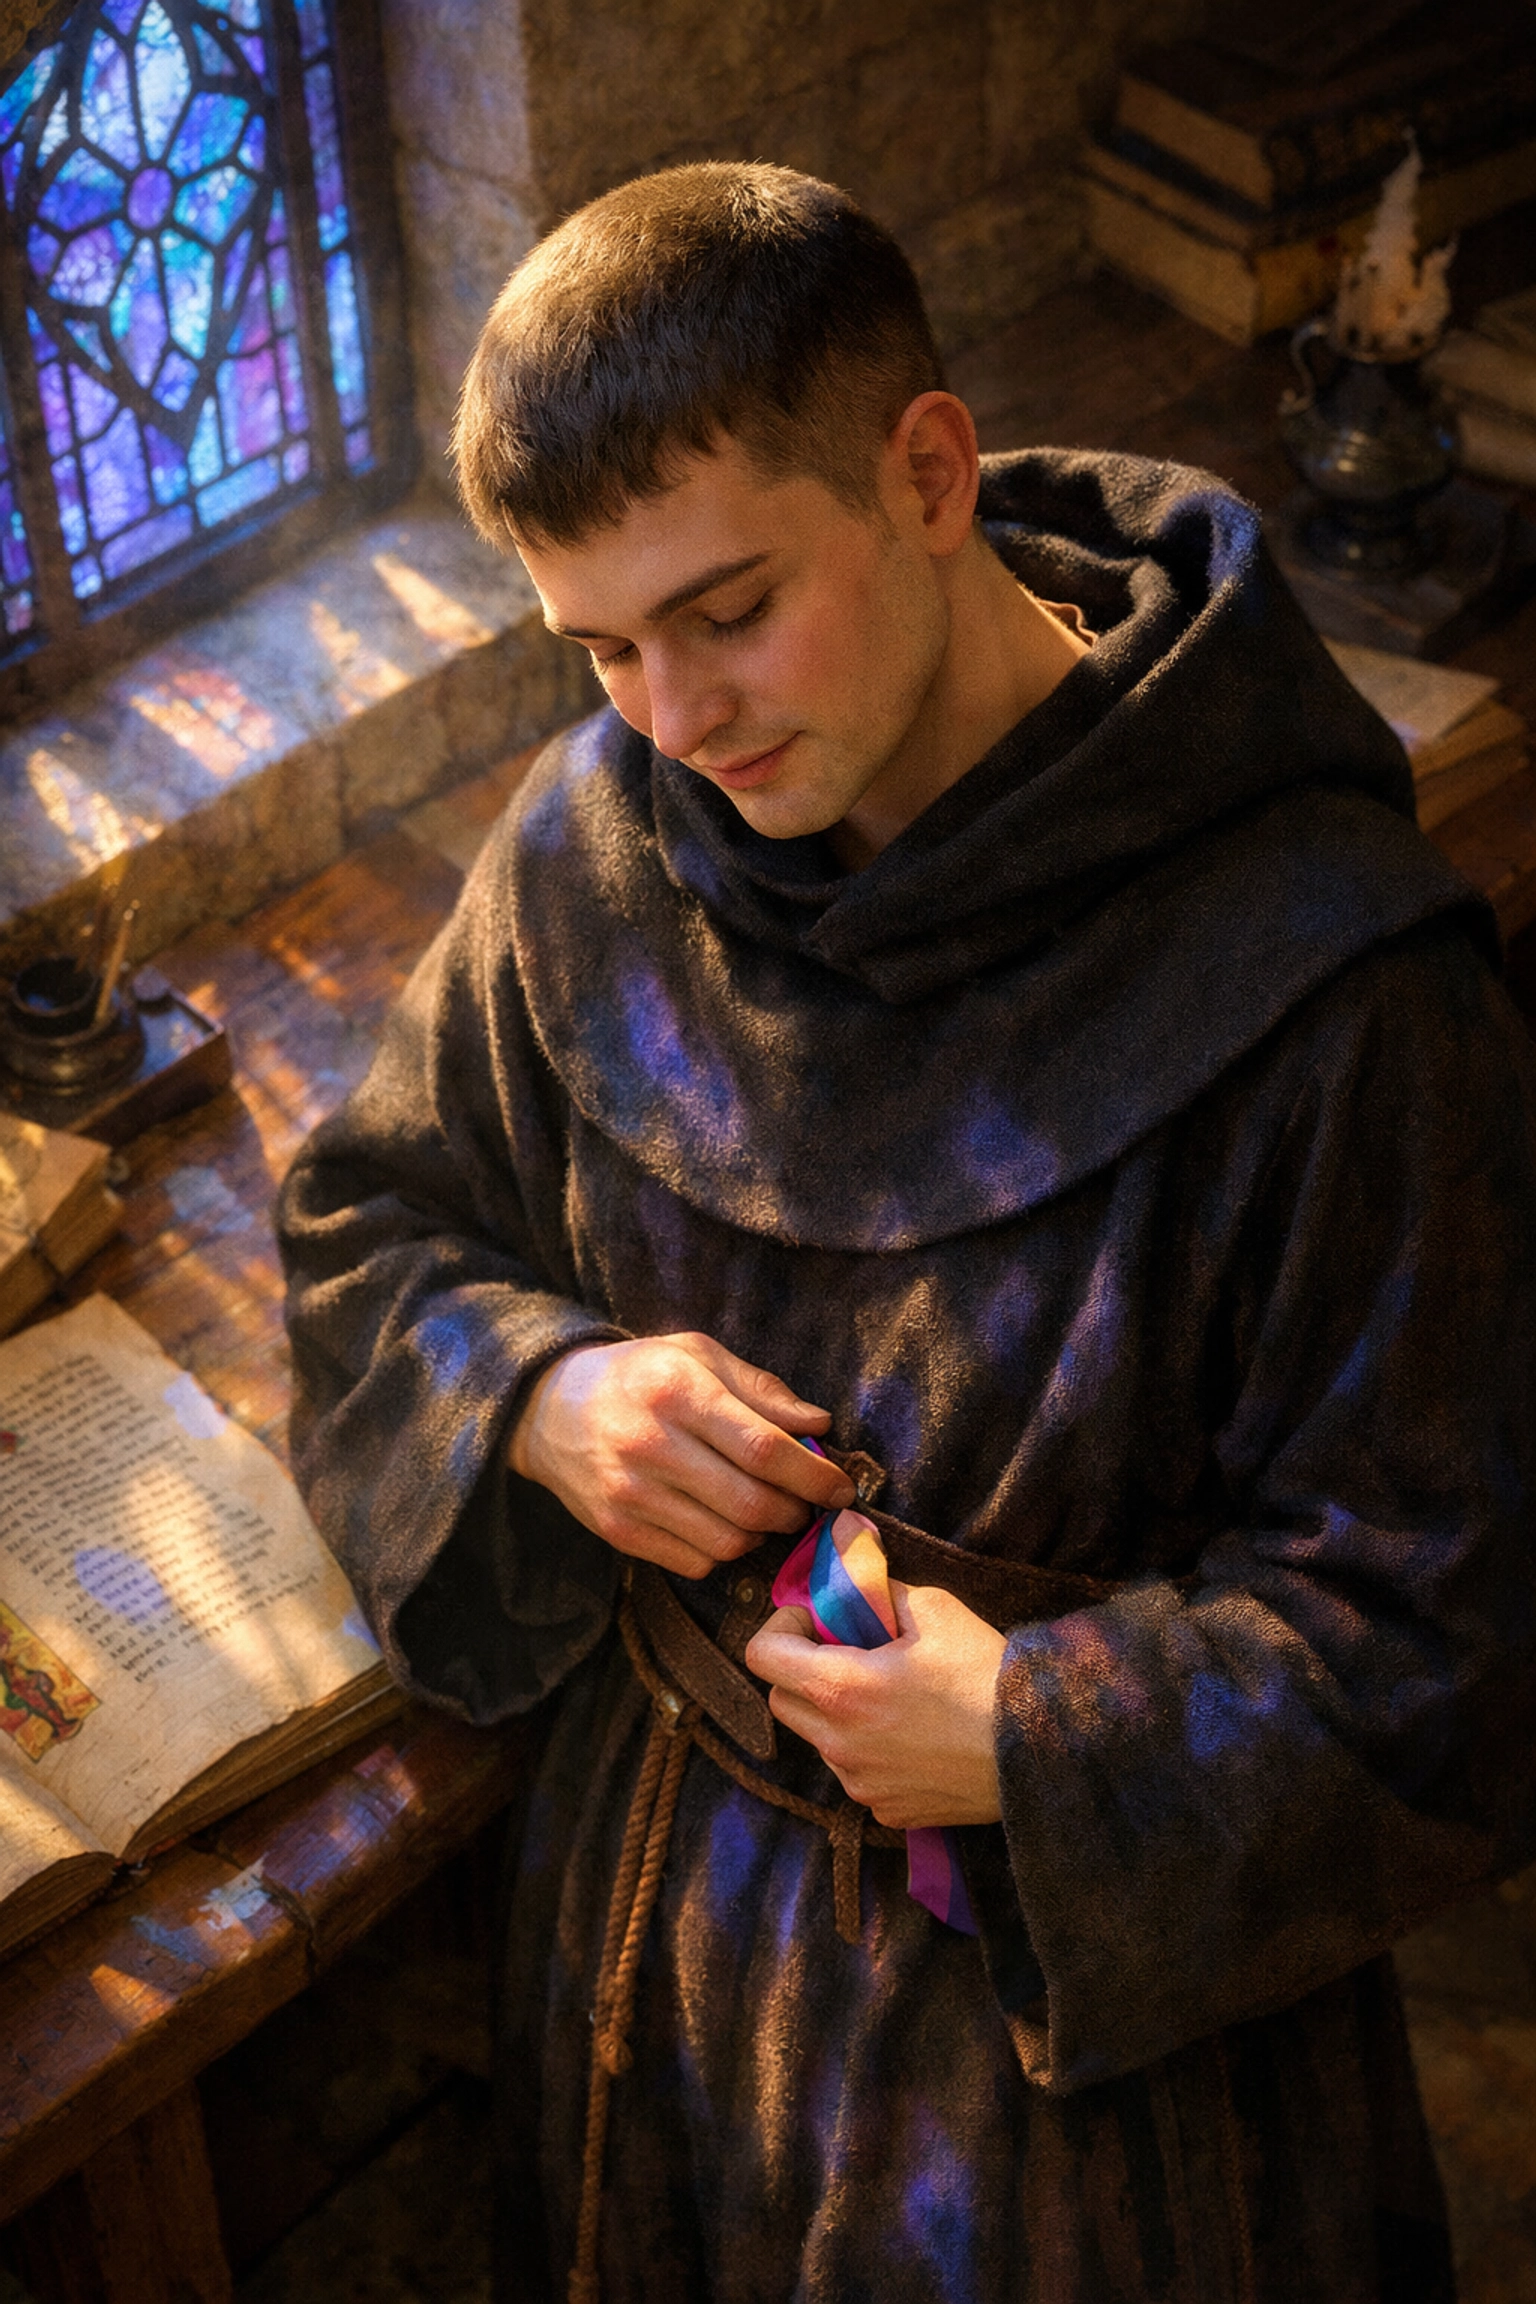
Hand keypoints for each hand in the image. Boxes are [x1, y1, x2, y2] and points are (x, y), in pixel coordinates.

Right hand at [509, 1332, 854, 1579]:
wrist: (548, 1408)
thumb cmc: (639, 1375)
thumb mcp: (698, 1356)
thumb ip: (761, 1390)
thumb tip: (819, 1425)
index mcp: (678, 1392)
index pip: (765, 1448)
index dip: (814, 1476)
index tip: (842, 1488)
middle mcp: (651, 1445)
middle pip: (751, 1503)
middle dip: (796, 1512)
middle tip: (806, 1504)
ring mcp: (630, 1494)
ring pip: (728, 1540)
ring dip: (762, 1534)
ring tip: (764, 1511)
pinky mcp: (617, 1531)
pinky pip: (695, 1562)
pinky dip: (723, 1551)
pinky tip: (721, 1523)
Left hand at [745, 1572, 1005, 1827]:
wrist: (1039, 1751)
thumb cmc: (986, 1674)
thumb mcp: (934, 1610)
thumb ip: (875, 1584)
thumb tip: (848, 1550)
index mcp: (841, 1689)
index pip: (761, 1656)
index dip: (783, 1627)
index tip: (818, 1621)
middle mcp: (839, 1744)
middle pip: (781, 1699)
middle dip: (802, 1669)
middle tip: (849, 1651)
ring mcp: (860, 1784)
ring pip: (818, 1738)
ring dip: (835, 1711)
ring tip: (890, 1694)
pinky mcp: (885, 1811)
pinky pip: (854, 1772)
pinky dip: (867, 1750)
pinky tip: (912, 1734)